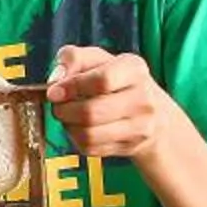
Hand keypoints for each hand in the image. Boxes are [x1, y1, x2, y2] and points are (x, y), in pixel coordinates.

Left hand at [46, 45, 179, 163]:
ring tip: (68, 116)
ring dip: (68, 126)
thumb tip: (56, 79)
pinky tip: (80, 128)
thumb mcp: (99, 59)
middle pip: (92, 112)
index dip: (72, 87)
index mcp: (134, 70)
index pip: (102, 80)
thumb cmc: (116, 80)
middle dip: (64, 110)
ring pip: (89, 134)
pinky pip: (91, 148)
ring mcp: (140, 126)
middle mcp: (143, 99)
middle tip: (57, 106)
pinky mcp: (131, 146)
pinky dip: (77, 139)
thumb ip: (74, 58)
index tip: (53, 92)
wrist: (153, 112)